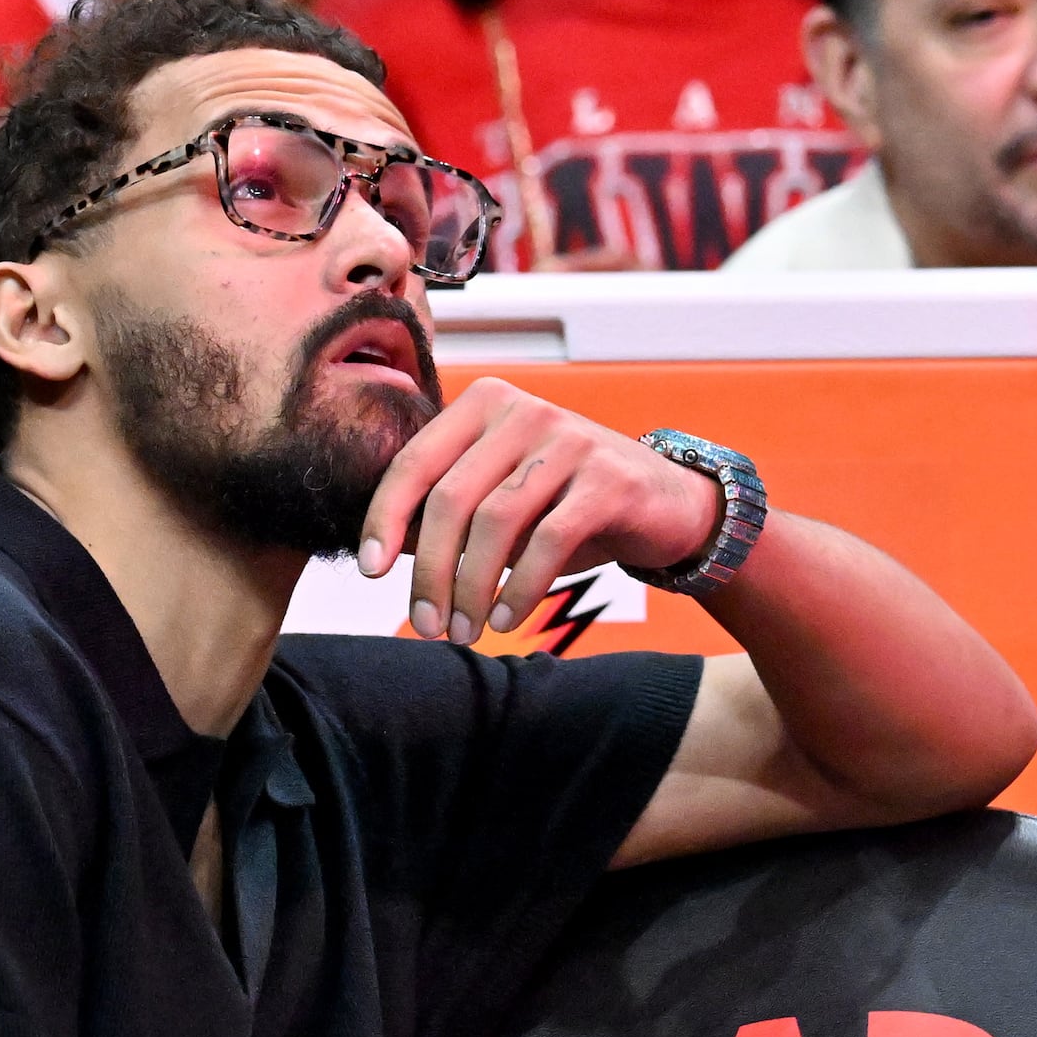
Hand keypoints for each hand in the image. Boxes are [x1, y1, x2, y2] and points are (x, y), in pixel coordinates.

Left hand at [355, 379, 724, 642]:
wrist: (665, 504)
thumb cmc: (566, 505)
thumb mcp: (501, 502)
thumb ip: (447, 514)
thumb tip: (384, 552)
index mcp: (484, 404)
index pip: (414, 462)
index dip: (383, 519)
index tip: (370, 572)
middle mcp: (524, 410)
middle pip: (451, 498)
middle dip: (431, 572)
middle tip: (427, 626)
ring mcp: (569, 439)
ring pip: (496, 522)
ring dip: (473, 588)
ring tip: (466, 632)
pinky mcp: (608, 478)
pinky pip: (548, 541)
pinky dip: (521, 588)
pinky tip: (508, 619)